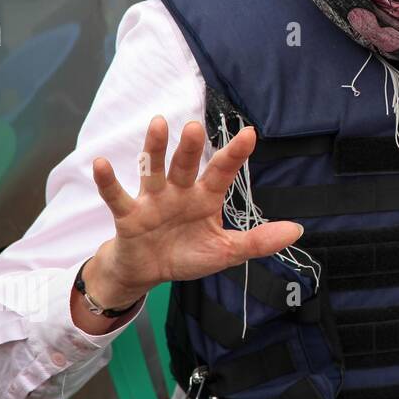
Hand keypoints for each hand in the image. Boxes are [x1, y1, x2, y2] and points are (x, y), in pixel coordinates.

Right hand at [90, 115, 304, 300]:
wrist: (147, 273)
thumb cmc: (187, 254)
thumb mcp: (226, 252)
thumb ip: (259, 240)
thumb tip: (297, 230)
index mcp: (205, 198)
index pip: (222, 172)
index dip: (235, 154)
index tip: (250, 133)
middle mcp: (179, 192)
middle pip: (187, 165)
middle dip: (191, 147)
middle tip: (195, 127)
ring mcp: (152, 200)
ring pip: (154, 170)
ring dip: (154, 149)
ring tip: (157, 124)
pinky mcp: (128, 214)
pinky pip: (116, 195)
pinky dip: (107, 181)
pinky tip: (101, 163)